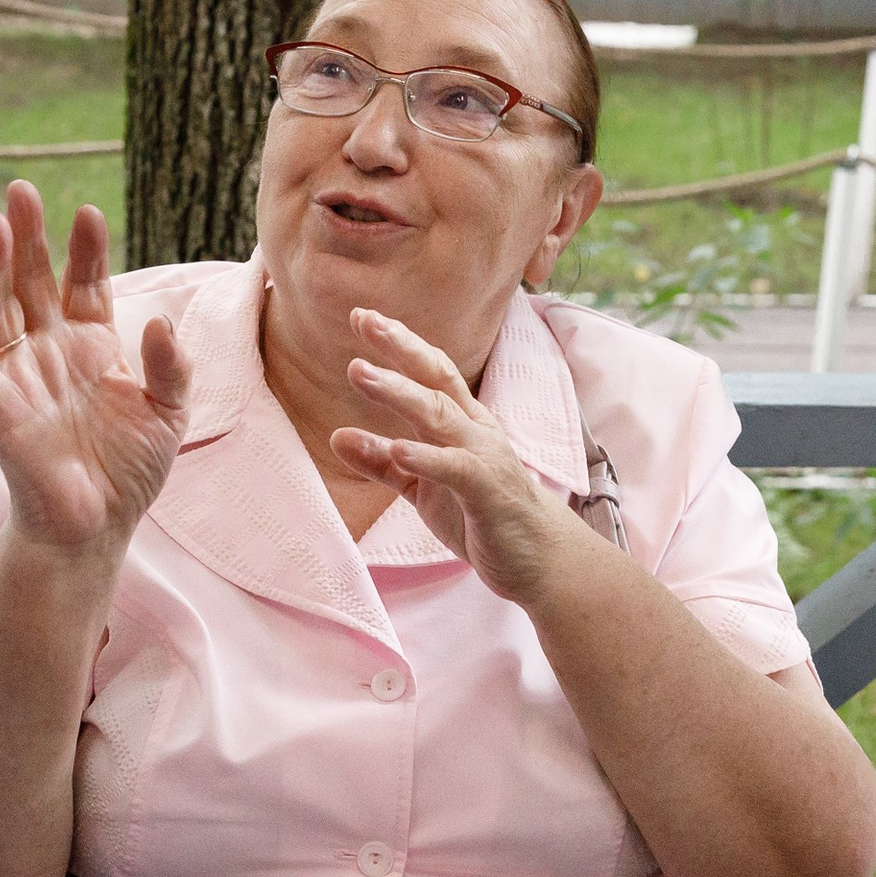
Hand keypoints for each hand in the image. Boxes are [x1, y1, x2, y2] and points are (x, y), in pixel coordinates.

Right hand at [0, 182, 189, 558]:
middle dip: (26, 236)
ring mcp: (18, 376)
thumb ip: (170, 366)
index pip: (82, 282)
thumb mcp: (168, 412)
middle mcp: (47, 351)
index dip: (84, 249)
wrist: (98, 527)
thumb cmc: (130, 470)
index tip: (87, 213)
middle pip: (30, 280)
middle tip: (21, 190)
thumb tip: (158, 322)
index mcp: (88, 345)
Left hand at [330, 309, 590, 606]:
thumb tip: (337, 437)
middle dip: (399, 347)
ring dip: (398, 392)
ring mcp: (483, 458)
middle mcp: (475, 431)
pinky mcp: (488, 492)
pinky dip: (425, 457)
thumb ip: (383, 462)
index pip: (430, 372)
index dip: (398, 342)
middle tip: (361, 320)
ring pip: (439, 415)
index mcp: (462, 424)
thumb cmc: (481, 516)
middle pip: (435, 379)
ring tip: (359, 373)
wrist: (538, 561)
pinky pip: (454, 469)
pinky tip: (396, 449)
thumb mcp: (423, 488)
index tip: (362, 315)